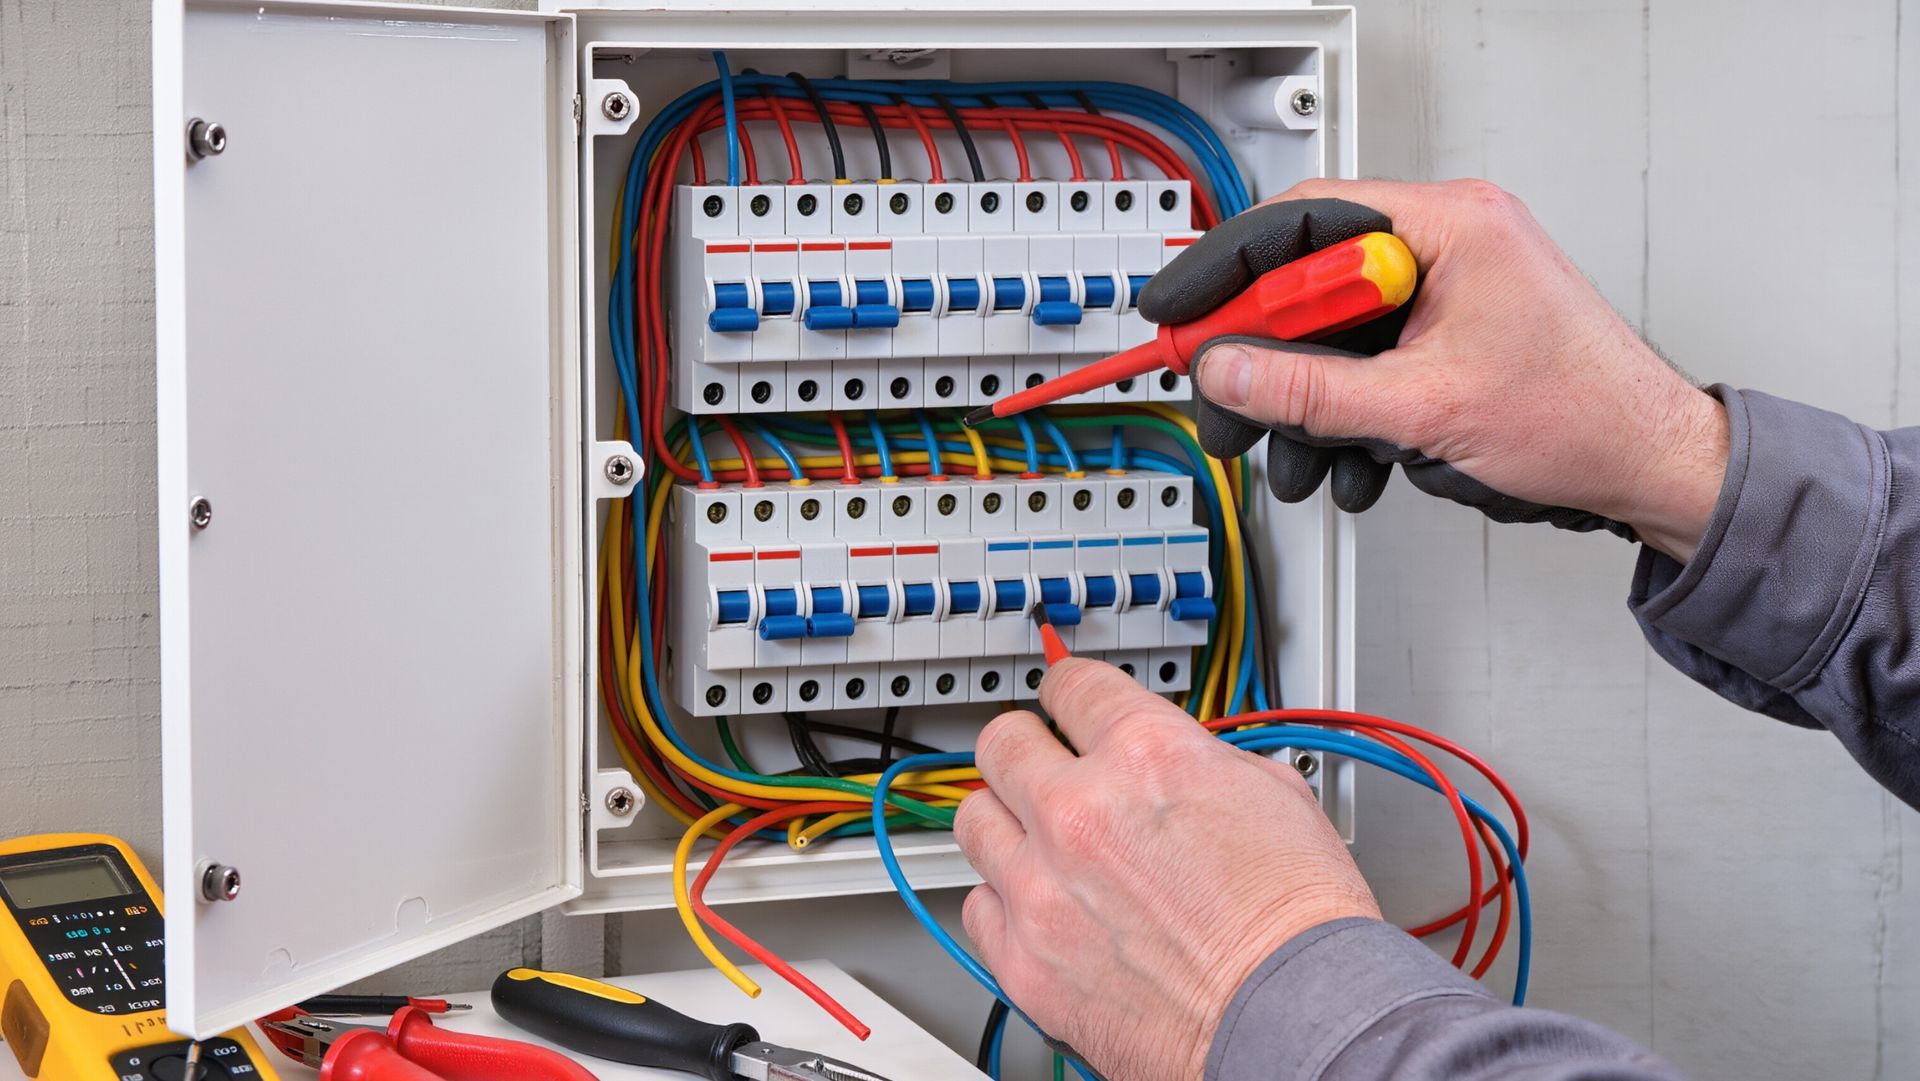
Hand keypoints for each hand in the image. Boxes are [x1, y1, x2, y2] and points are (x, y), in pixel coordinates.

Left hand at [954, 659, 1377, 1080]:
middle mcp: (1079, 813)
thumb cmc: (1299, 926)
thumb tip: (1173, 755)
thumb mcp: (1273, 793)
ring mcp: (1041, 889)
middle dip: (1025, 747)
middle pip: (1001, 743)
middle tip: (1041, 763)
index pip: (1073, 686)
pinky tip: (1039, 906)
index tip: (1067, 700)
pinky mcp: (1024, 961)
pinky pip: (977, 907)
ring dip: (1005, 821)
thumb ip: (1199, 759)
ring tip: (1035, 838)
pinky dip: (1004, 903)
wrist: (1294, 1023)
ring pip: (974, 820)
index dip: (1071, 689)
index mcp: (1144, 757)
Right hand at [1142, 180, 1728, 561]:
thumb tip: (1232, 370)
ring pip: (1333, 338)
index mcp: (1447, 226)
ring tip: (1299, 459)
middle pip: (1308, 284)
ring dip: (1308, 406)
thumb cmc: (1586, 415)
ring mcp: (1445, 293)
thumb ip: (1312, 390)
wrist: (1648, 466)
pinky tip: (1351, 462)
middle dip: (1266, 360)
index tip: (1181, 312)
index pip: (1303, 218)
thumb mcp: (1424, 407)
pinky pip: (1366, 366)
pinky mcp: (1445, 339)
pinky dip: (1347, 417)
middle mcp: (1444, 246)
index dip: (1228, 268)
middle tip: (1225, 401)